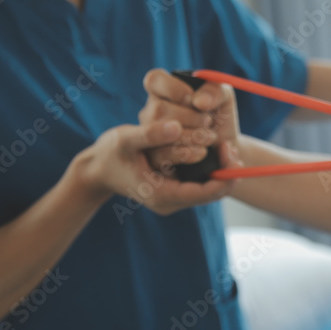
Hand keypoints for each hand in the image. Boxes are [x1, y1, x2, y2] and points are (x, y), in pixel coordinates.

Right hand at [70, 121, 230, 214]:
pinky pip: (199, 184)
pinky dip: (209, 170)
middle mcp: (170, 202)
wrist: (97, 169)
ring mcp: (173, 199)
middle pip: (209, 193)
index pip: (202, 192)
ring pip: (207, 190)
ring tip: (228, 146)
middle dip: (225, 171)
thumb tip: (176, 126)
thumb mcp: (125, 140)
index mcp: (160, 194)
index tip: (233, 153)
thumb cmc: (109, 154)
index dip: (222, 176)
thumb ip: (150, 134)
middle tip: (232, 146)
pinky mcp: (174, 192)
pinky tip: (216, 150)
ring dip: (220, 170)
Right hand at [139, 68, 242, 177]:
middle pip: (157, 109)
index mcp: (162, 90)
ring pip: (157, 134)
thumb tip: (199, 102)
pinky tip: (202, 152)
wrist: (225, 148)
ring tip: (210, 137)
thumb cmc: (220, 117)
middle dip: (189, 117)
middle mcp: (151, 111)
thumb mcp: (223, 97)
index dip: (174, 89)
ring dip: (189, 136)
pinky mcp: (155, 158)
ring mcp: (150, 135)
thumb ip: (214, 90)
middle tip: (209, 122)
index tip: (196, 101)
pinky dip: (185, 153)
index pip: (154, 80)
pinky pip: (161, 156)